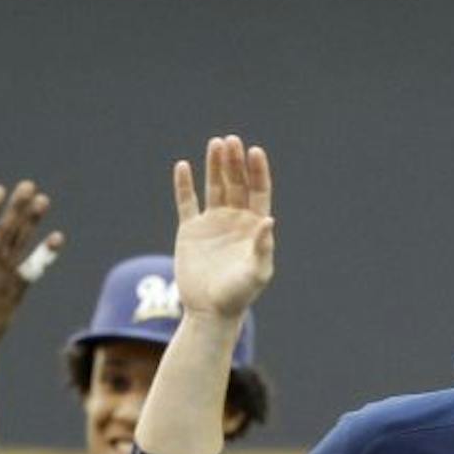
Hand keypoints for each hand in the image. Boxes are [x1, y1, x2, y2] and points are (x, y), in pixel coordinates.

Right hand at [171, 135, 274, 320]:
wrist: (209, 312)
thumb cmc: (238, 295)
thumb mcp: (256, 273)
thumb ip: (263, 247)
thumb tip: (269, 220)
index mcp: (254, 226)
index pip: (258, 190)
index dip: (257, 171)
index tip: (254, 152)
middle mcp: (235, 219)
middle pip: (236, 183)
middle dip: (234, 162)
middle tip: (231, 141)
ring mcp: (212, 223)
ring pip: (214, 186)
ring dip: (214, 165)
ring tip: (215, 143)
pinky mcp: (190, 231)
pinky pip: (187, 202)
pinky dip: (184, 185)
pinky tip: (184, 166)